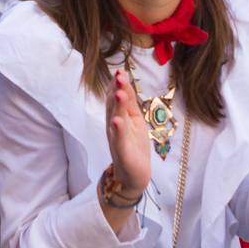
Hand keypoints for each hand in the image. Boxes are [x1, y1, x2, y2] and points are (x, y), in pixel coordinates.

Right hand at [104, 70, 151, 200]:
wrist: (132, 176)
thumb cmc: (133, 147)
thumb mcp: (134, 122)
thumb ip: (129, 104)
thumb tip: (125, 83)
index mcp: (120, 117)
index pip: (118, 98)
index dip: (119, 85)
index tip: (120, 70)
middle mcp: (115, 126)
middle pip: (114, 105)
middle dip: (116, 90)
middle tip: (119, 75)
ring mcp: (117, 138)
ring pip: (116, 119)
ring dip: (117, 106)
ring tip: (119, 92)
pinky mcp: (121, 152)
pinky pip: (118, 139)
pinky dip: (117, 130)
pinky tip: (117, 121)